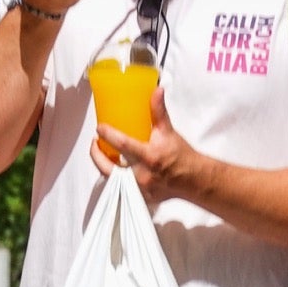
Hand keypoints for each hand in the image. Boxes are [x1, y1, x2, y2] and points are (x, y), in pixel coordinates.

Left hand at [92, 87, 194, 204]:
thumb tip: (156, 90)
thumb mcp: (168, 132)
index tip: (100, 128)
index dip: (107, 135)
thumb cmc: (180, 155)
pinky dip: (114, 176)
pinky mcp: (139, 196)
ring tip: (101, 152)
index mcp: (149, 156)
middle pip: (108, 167)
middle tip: (95, 141)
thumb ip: (158, 111)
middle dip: (96, 154)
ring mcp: (139, 188)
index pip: (122, 144)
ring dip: (103, 164)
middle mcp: (142, 175)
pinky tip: (112, 166)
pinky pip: (120, 187)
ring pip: (111, 178)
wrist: (192, 179)